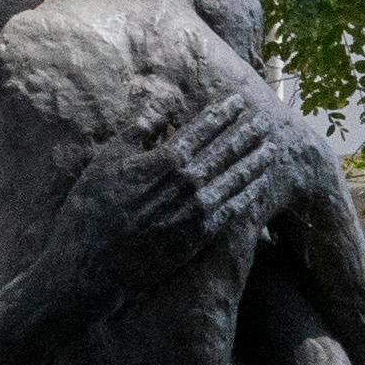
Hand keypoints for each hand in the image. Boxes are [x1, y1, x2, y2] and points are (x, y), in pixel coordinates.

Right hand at [69, 82, 288, 277]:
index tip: (239, 101)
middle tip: (264, 120)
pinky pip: (232, 209)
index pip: (203, 129)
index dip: (223, 113)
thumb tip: (161, 105)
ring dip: (254, 160)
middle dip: (246, 133)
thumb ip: (139, 129)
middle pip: (225, 151)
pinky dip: (248, 193)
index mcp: (166, 159)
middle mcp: (188, 182)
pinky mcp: (199, 236)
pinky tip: (260, 183)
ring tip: (271, 147)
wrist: (93, 262)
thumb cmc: (93, 207)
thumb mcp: (108, 159)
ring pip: (235, 178)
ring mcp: (197, 210)